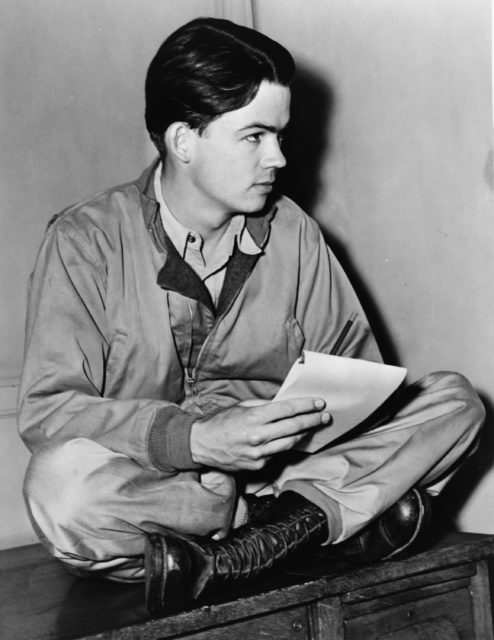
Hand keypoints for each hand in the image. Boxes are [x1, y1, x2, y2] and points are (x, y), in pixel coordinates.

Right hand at [190, 398, 330, 471]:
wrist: (201, 445)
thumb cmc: (220, 422)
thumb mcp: (241, 407)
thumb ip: (264, 406)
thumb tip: (285, 405)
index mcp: (254, 417)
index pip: (288, 410)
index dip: (306, 406)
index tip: (319, 403)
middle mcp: (258, 436)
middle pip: (294, 427)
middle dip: (312, 420)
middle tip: (325, 416)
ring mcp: (258, 453)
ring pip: (290, 443)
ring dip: (304, 434)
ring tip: (313, 427)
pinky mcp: (257, 465)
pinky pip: (277, 454)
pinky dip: (284, 445)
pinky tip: (291, 439)